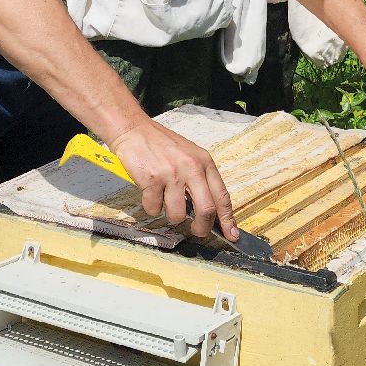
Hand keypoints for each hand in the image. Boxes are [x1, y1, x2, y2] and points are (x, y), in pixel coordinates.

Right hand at [107, 121, 238, 240]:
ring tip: (164, 202)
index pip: (222, 196)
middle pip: (206, 209)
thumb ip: (201, 179)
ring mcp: (171, 174)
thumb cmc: (162, 144)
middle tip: (197, 231)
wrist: (134, 130)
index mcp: (204, 162)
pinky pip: (154, 208)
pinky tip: (150, 193)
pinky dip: (151, 207)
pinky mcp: (152, 179)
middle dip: (202, 228)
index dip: (227, 219)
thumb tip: (210, 211)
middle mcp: (191, 167)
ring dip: (171, 216)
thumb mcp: (190, 155)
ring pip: (177, 214)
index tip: (231, 235)